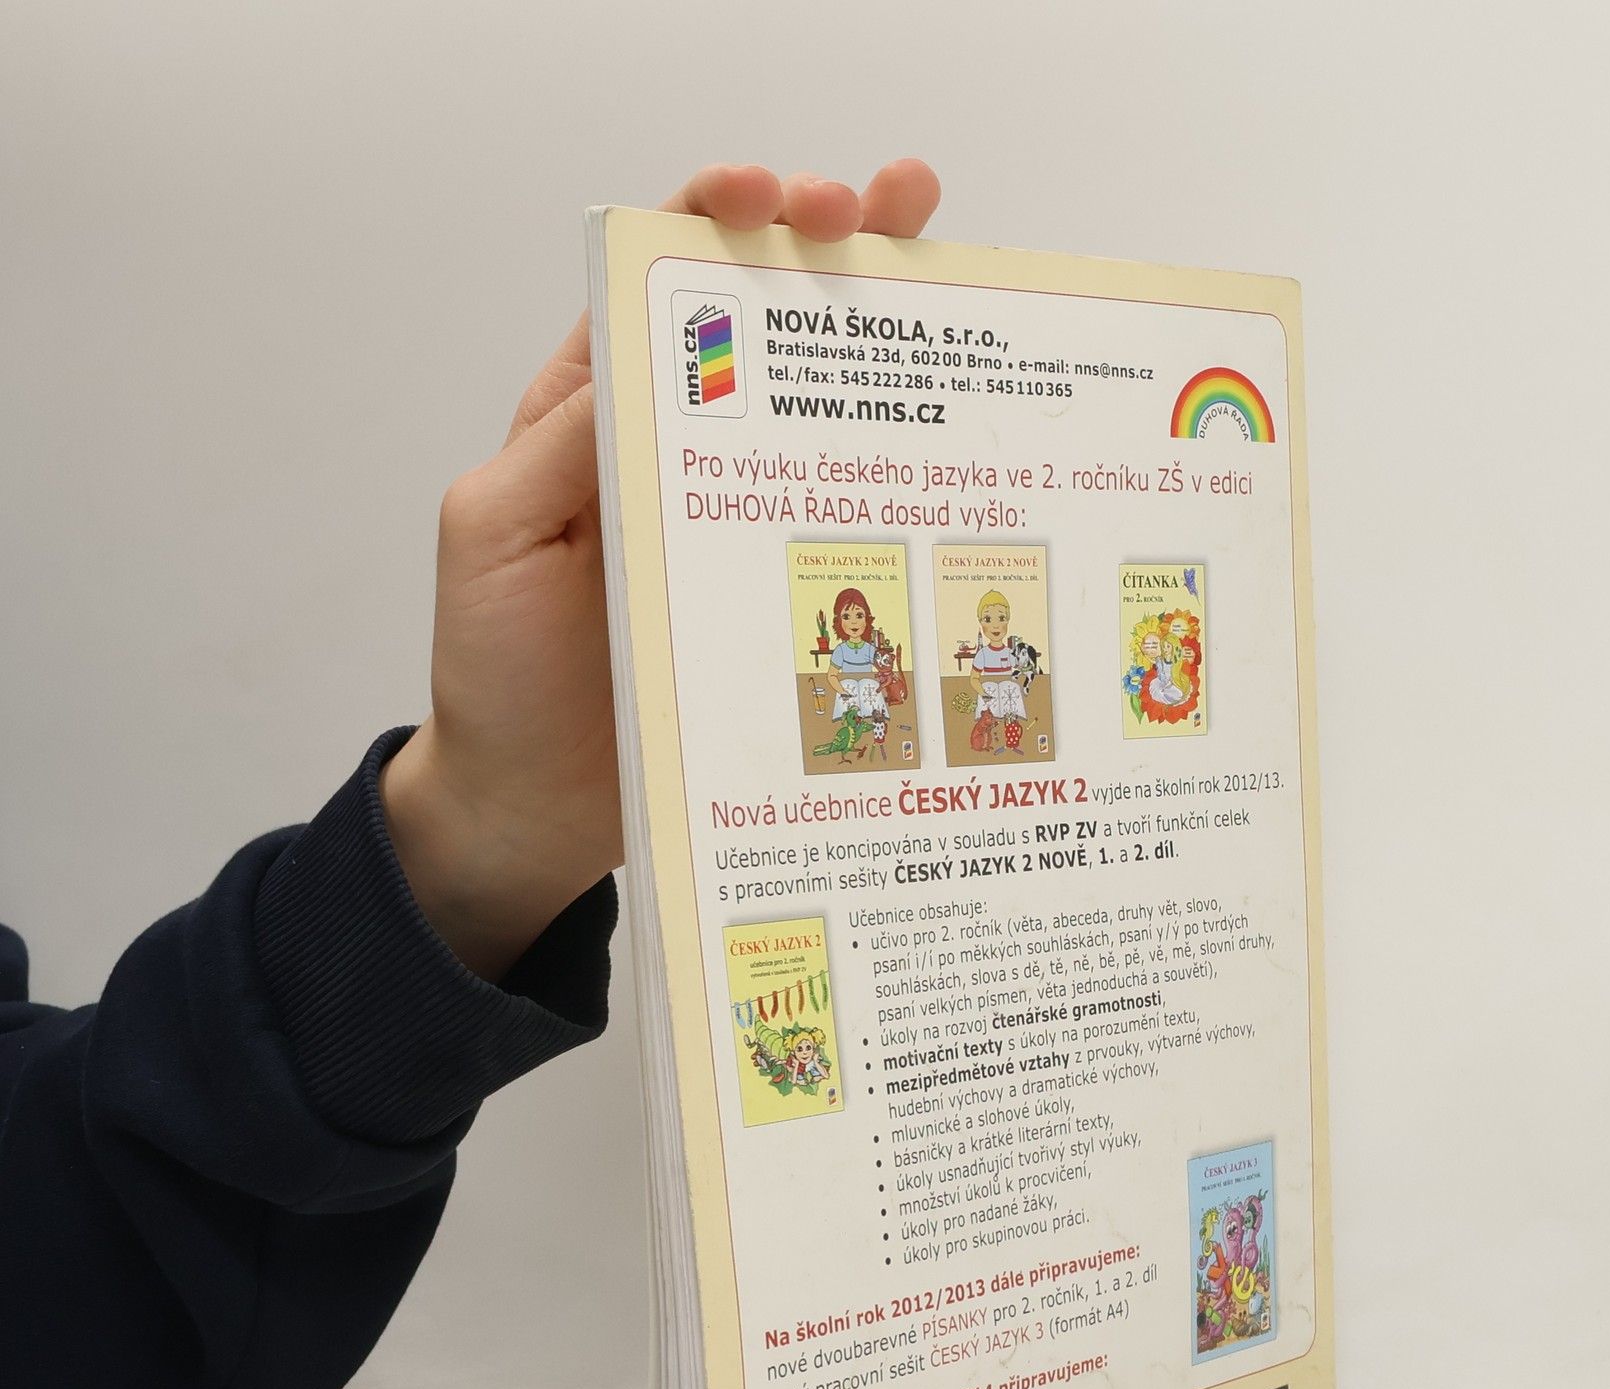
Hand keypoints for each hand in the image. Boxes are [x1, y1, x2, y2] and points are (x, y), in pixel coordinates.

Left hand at [381, 158, 942, 979]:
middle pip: (766, 321)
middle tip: (899, 210)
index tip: (776, 199)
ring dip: (890, 337)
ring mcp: (740, 522)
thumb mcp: (492, 538)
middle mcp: (679, 450)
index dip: (719, 216)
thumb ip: (562, 446)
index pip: (663, 282)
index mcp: (596, 413)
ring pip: (824, 408)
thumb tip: (651, 356)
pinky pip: (849, 521)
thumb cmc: (496, 674)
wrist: (533, 811)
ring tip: (955, 282)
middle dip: (835, 245)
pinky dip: (905, 472)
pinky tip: (960, 440)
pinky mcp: (782, 595)